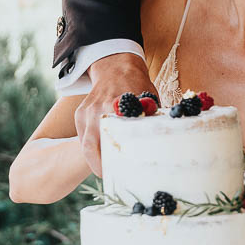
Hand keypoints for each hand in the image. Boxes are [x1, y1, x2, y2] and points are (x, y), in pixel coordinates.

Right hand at [75, 53, 152, 175]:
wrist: (115, 65)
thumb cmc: (137, 84)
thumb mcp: (149, 98)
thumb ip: (151, 117)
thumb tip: (165, 140)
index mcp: (115, 107)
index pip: (113, 138)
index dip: (115, 158)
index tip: (122, 173)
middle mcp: (96, 111)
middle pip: (92, 146)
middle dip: (100, 166)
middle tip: (112, 179)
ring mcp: (85, 112)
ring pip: (85, 144)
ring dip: (94, 161)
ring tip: (106, 174)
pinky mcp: (79, 114)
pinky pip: (83, 137)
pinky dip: (91, 150)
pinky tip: (101, 160)